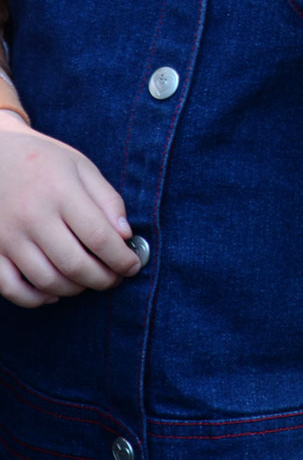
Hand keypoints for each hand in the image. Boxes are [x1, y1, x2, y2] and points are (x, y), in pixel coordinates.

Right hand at [0, 112, 140, 307]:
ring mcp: (8, 236)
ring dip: (75, 289)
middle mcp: (32, 217)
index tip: (134, 265)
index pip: (98, 236)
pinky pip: (12, 288)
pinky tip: (54, 292)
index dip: (121, 258)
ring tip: (89, 280)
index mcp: (60, 191)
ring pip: (47, 281)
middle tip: (116, 278)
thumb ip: (107, 199)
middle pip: (75, 265)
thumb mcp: (80, 167)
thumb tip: (126, 235)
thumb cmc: (44, 161)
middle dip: (103, 279)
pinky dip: (36, 299)